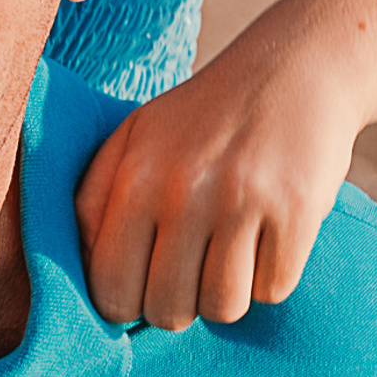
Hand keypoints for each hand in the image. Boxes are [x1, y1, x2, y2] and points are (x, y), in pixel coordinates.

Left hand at [74, 19, 368, 326]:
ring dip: (228, 294)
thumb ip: (95, 201)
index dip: (127, 303)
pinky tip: (267, 236)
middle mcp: (183, 188)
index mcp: (135, 174)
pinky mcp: (296, 210)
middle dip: (179, 305)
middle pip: (168, 310)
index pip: (111, 290)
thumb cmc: (203, 115)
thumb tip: (79, 275)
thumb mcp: (134, 138)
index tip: (145, 284)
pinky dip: (271, 276)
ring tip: (230, 252)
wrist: (294, 66)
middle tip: (192, 271)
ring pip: (223, 308)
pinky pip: (273, 290)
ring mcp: (243, 199)